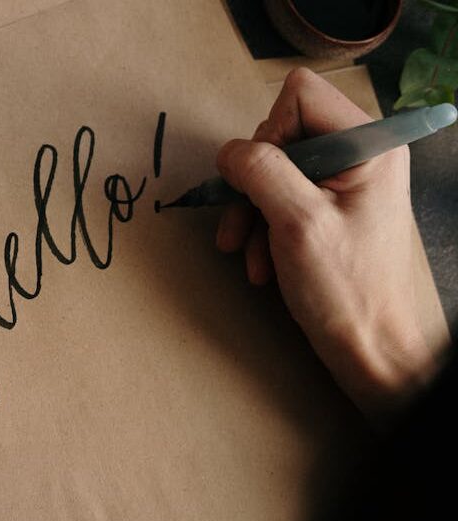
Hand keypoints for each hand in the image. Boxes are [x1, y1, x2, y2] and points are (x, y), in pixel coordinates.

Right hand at [216, 68, 439, 420]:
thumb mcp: (296, 223)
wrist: (369, 347)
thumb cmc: (346, 290)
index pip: (300, 96)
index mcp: (370, 146)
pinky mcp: (331, 209)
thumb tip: (228, 151)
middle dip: (253, 183)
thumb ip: (261, 172)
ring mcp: (346, 183)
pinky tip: (261, 263)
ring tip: (246, 253)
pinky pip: (280, 199)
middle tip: (243, 226)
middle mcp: (362, 155)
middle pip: (281, 134)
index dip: (268, 134)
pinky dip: (261, 229)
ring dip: (250, 213)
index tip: (261, 180)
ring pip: (273, 171)